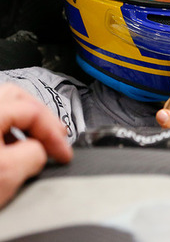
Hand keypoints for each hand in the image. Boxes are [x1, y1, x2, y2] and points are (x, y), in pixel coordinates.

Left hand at [0, 83, 71, 207]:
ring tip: (33, 143)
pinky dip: (4, 133)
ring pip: (1, 110)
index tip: (63, 152)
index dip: (54, 131)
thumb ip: (36, 153)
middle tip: (54, 135)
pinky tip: (8, 152)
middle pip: (14, 98)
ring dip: (22, 123)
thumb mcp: (9, 173)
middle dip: (39, 116)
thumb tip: (41, 150)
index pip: (32, 110)